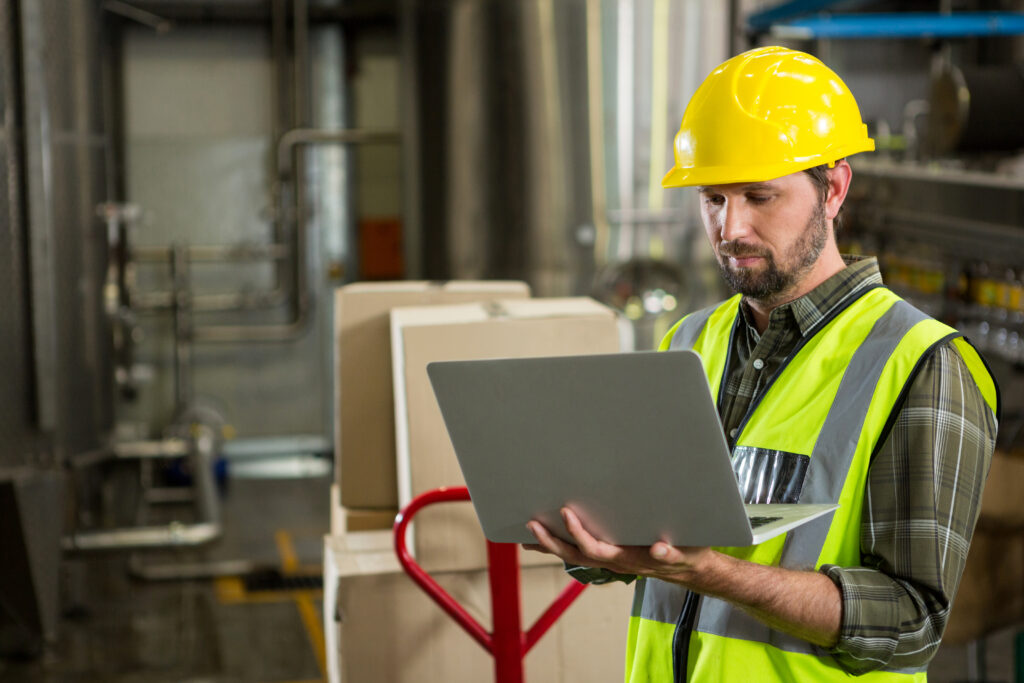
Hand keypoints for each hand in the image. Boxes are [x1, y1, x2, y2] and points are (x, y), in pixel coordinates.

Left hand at [522, 507, 714, 583]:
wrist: (689, 567)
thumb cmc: (686, 555)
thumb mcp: (685, 553)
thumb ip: (673, 553)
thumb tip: (660, 548)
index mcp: (628, 558)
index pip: (596, 548)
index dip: (579, 533)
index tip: (566, 513)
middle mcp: (614, 561)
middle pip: (575, 555)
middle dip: (552, 540)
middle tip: (531, 523)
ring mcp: (610, 559)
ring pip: (573, 555)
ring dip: (550, 544)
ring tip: (528, 531)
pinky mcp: (610, 554)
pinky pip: (579, 551)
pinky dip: (560, 544)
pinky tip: (546, 536)